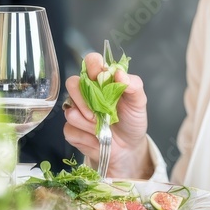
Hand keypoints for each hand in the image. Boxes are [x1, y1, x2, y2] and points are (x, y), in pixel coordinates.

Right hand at [62, 51, 152, 178]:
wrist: (129, 148)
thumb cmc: (132, 120)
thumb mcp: (139, 102)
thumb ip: (134, 85)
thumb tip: (119, 73)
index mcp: (102, 80)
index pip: (91, 61)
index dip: (93, 67)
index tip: (100, 78)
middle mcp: (86, 92)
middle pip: (72, 83)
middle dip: (85, 101)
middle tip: (100, 114)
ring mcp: (76, 110)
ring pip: (70, 111)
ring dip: (88, 124)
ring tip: (102, 129)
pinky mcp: (71, 129)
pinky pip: (70, 130)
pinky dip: (86, 138)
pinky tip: (97, 140)